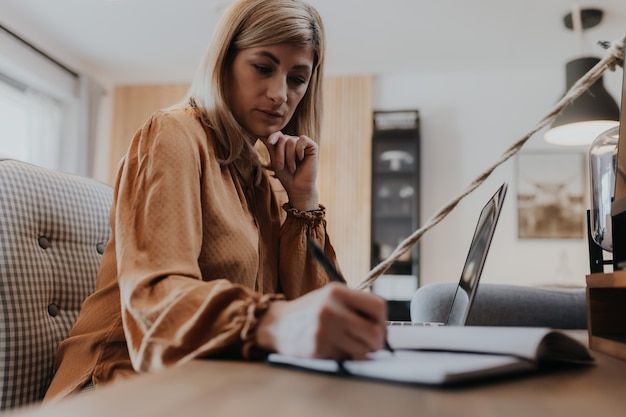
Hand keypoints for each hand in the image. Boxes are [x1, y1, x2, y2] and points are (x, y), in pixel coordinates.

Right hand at [255, 283, 387, 359]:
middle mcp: (331, 309)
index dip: (383, 319)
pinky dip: (344, 357)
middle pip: (375, 332)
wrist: (276, 324)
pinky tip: (332, 348)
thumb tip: (384, 325)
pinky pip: (345, 359)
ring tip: (348, 344)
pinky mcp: (318, 349)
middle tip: (370, 343)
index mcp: (337, 291)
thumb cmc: (310, 311)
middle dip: (377, 341)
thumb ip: (355, 305)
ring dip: (361, 351)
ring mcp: (324, 330)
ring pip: (363, 350)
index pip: (378, 306)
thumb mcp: (331, 296)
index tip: (378, 325)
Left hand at [259, 132, 318, 210]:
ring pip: (291, 140)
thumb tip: (260, 133)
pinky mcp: (312, 146)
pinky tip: (301, 158)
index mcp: (285, 145)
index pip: (277, 134)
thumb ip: (270, 146)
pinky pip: (303, 140)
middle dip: (280, 153)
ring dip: (289, 156)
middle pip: (283, 138)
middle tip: (282, 167)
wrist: (297, 187)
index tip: (270, 142)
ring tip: (292, 168)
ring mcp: (303, 144)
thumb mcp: (275, 160)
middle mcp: (294, 142)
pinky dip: (299, 150)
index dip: (273, 136)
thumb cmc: (286, 176)